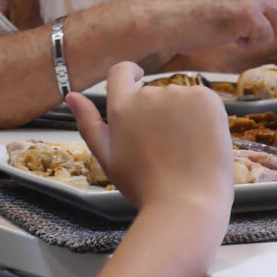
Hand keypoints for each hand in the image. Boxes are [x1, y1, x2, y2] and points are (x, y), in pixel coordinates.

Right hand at [70, 61, 232, 225]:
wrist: (187, 204)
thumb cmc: (146, 188)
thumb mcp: (108, 158)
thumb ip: (89, 124)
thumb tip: (71, 96)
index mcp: (122, 108)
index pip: (120, 72)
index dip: (129, 73)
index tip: (138, 76)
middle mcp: (148, 95)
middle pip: (154, 94)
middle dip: (160, 114)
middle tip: (166, 149)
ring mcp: (179, 95)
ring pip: (180, 99)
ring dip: (182, 116)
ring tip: (184, 151)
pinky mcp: (205, 99)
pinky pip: (203, 101)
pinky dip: (203, 117)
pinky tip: (200, 143)